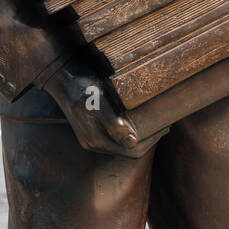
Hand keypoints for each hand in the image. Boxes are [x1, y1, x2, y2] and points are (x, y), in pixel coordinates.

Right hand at [43, 62, 162, 157]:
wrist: (64, 77)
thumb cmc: (82, 88)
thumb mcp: (99, 103)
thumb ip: (113, 124)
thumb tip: (131, 142)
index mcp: (96, 141)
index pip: (131, 151)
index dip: (150, 141)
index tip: (164, 126)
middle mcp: (94, 143)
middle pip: (128, 149)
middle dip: (147, 139)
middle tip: (163, 123)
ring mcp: (92, 136)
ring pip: (122, 142)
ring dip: (139, 134)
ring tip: (154, 120)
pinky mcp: (93, 128)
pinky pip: (116, 135)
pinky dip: (130, 129)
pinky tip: (138, 118)